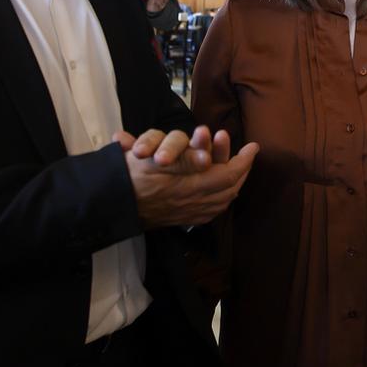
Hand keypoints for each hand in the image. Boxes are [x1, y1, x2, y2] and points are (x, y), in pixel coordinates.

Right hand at [118, 127, 258, 227]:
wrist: (112, 206)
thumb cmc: (132, 178)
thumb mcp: (156, 163)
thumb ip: (185, 161)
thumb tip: (208, 159)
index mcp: (192, 187)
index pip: (229, 174)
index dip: (244, 160)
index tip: (253, 147)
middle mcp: (195, 202)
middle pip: (231, 188)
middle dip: (242, 170)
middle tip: (247, 156)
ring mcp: (191, 213)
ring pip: (224, 199)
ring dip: (234, 183)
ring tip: (239, 169)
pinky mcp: (184, 219)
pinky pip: (212, 210)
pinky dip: (222, 198)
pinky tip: (223, 191)